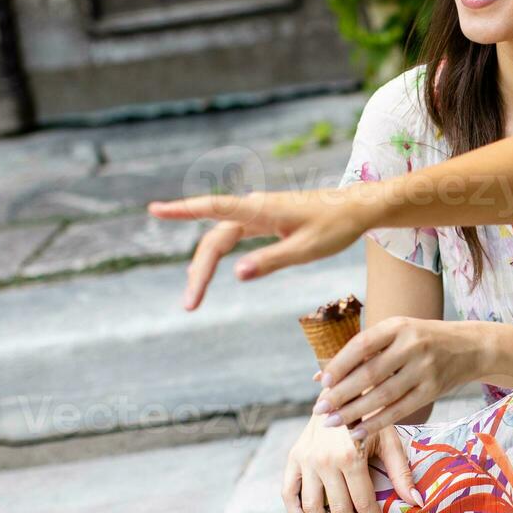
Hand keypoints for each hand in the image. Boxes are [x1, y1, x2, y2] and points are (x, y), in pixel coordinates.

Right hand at [145, 188, 370, 309]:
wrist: (358, 208)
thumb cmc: (336, 227)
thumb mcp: (306, 250)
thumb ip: (271, 261)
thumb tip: (236, 274)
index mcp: (262, 210)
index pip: (214, 208)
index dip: (182, 210)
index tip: (154, 209)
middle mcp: (255, 208)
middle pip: (214, 238)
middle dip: (199, 270)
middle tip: (189, 304)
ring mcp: (259, 213)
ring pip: (222, 239)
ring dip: (206, 265)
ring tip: (194, 297)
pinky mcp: (265, 219)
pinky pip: (233, 236)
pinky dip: (219, 254)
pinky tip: (209, 270)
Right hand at [281, 413, 421, 512]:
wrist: (341, 390)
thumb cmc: (371, 415)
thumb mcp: (390, 438)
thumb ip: (400, 472)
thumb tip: (416, 502)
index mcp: (351, 456)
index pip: (363, 504)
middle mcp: (324, 461)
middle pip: (339, 511)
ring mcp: (305, 460)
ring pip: (312, 508)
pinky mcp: (293, 458)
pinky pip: (288, 492)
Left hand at [314, 317, 486, 433]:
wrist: (470, 347)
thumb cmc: (422, 341)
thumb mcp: (396, 334)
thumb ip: (361, 353)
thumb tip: (320, 378)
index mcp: (398, 326)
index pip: (361, 345)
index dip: (339, 365)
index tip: (323, 383)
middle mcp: (412, 345)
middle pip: (369, 373)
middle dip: (341, 394)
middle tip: (319, 409)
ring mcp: (424, 369)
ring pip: (383, 395)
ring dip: (354, 412)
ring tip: (332, 422)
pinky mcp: (432, 390)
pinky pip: (399, 410)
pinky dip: (376, 423)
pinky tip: (357, 431)